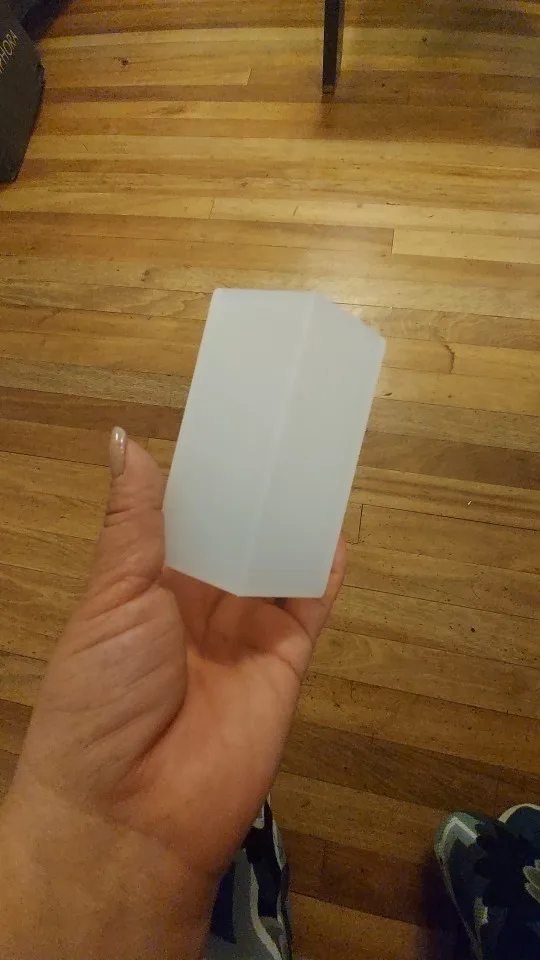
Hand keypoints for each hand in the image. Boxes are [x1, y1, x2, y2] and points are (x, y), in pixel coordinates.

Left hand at [0, 430, 344, 958]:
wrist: (131, 814)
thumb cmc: (103, 695)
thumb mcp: (112, 597)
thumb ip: (133, 522)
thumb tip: (125, 440)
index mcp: (144, 586)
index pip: (181, 518)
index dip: (203, 476)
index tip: (228, 425)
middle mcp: (196, 606)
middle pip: (234, 537)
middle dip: (254, 494)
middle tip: (283, 433)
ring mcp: (242, 636)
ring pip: (274, 565)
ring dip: (293, 523)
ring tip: (316, 464)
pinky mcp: (284, 664)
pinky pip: (309, 608)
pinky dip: (324, 572)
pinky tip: (337, 530)